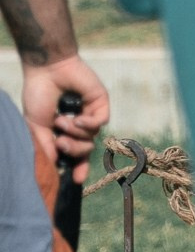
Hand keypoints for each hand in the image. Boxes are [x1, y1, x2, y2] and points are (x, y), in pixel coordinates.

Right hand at [22, 52, 108, 184]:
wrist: (46, 70)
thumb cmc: (39, 95)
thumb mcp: (37, 125)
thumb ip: (46, 145)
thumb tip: (53, 165)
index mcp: (63, 131)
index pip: (74, 154)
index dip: (77, 167)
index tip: (76, 181)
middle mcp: (79, 125)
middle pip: (85, 150)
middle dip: (73, 150)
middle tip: (60, 141)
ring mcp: (91, 114)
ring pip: (92, 138)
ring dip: (75, 133)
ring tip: (61, 120)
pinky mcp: (100, 103)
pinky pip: (101, 122)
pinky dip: (88, 124)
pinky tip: (77, 118)